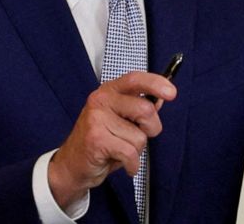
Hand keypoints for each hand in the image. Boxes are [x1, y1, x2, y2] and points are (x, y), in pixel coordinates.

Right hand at [47, 71, 176, 209]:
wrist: (72, 164)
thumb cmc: (100, 140)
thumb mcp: (119, 119)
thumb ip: (138, 107)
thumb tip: (160, 99)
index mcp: (109, 91)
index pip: (135, 79)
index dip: (156, 83)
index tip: (171, 92)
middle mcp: (101, 100)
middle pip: (145, 110)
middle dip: (150, 129)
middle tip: (137, 136)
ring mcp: (97, 119)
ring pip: (139, 137)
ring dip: (136, 150)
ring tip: (119, 149)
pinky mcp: (96, 139)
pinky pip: (130, 153)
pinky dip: (131, 165)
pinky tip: (122, 163)